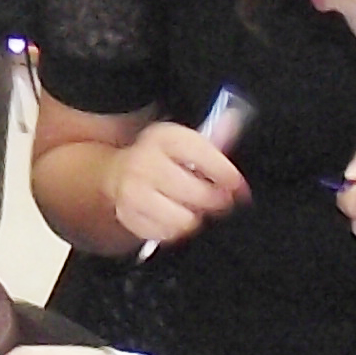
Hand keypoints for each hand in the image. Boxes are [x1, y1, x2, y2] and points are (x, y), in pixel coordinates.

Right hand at [109, 121, 250, 251]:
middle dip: (216, 200)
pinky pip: (167, 234)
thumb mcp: (182, 141)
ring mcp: (134, 191)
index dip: (226, 174)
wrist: (117, 173)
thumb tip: (233, 121)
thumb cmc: (157, 158)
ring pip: (184, 219)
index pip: (202, 154)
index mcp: (163, 137)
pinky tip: (174, 217)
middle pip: (197, 192)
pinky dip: (176, 230)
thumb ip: (211, 137)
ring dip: (195, 217)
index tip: (238, 186)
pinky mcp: (129, 216)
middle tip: (221, 200)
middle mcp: (145, 162)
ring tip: (195, 208)